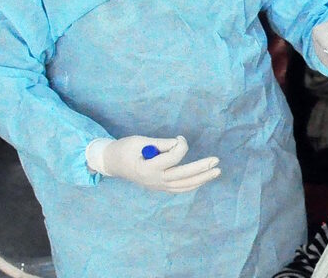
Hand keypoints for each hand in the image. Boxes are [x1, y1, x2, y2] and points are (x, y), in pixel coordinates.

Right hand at [87, 135, 220, 192]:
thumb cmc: (124, 149)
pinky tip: (203, 179)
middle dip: (201, 168)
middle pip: (182, 176)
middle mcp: (154, 181)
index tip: (179, 137)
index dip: (180, 145)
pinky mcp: (159, 187)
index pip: (172, 158)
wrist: (111, 163)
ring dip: (201, 179)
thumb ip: (161, 144)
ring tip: (216, 172)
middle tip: (216, 161)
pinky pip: (179, 189)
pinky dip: (192, 184)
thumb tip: (178, 144)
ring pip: (183, 186)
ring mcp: (157, 186)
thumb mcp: (140, 141)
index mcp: (147, 168)